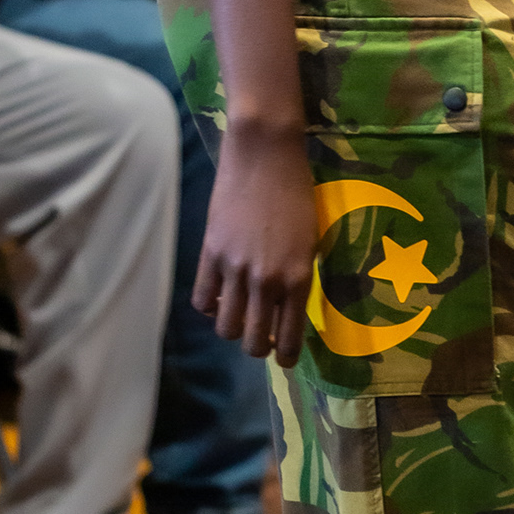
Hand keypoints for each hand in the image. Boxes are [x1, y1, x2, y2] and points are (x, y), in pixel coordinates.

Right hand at [194, 121, 318, 364]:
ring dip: (232, 330)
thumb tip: (287, 306)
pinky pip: (202, 299)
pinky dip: (210, 306)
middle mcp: (266, 281)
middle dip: (257, 347)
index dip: (285, 356)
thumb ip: (299, 276)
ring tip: (238, 318)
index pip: (288, 337)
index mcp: (298, 278)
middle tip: (260, 338)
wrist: (265, 154)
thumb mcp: (311, 239)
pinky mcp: (210, 253)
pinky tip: (218, 297)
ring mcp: (235, 269)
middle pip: (252, 341)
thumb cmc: (298, 191)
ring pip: (225, 327)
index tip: (283, 359)